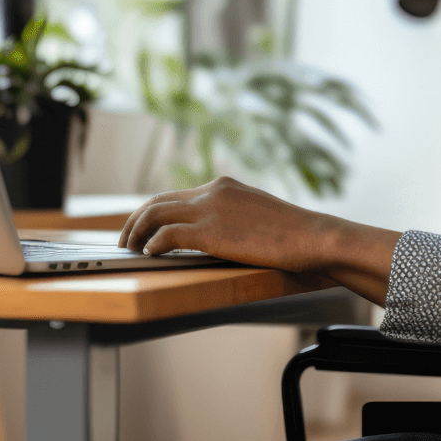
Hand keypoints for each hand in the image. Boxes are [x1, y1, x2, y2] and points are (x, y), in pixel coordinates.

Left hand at [118, 177, 398, 303]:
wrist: (315, 238)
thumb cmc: (296, 238)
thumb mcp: (261, 218)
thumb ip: (237, 219)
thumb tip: (223, 236)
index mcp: (225, 186)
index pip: (177, 195)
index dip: (154, 211)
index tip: (143, 228)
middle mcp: (213, 191)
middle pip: (158, 200)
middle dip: (135, 220)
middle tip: (125, 240)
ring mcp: (211, 209)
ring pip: (155, 213)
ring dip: (136, 231)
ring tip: (129, 249)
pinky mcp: (211, 232)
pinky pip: (168, 235)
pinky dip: (153, 244)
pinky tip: (149, 254)